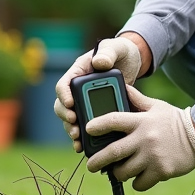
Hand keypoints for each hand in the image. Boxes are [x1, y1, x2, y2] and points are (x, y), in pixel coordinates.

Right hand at [53, 36, 145, 151]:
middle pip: (62, 105)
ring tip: (77, 137)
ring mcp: (84, 101)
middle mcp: (77, 88)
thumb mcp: (115, 48)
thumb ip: (108, 53)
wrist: (131, 62)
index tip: (71, 104)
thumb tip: (99, 62)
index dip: (64, 95)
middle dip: (65, 116)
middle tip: (74, 123)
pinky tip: (82, 146)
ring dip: (71, 129)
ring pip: (70, 118)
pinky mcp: (94, 111)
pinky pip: (83, 126)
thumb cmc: (120, 51)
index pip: (63, 85)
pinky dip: (81, 136)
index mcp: (79, 72)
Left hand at [85, 85, 194, 190]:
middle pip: (112, 152)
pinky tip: (138, 177)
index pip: (113, 120)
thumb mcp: (156, 106)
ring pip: (124, 171)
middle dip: (97, 161)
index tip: (87, 130)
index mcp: (141, 121)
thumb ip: (137, 99)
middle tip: (90, 165)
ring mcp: (153, 156)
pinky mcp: (161, 171)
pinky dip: (136, 182)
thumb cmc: (174, 120)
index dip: (97, 125)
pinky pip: (140, 183)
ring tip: (118, 170)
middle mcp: (145, 139)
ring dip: (118, 173)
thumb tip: (122, 86)